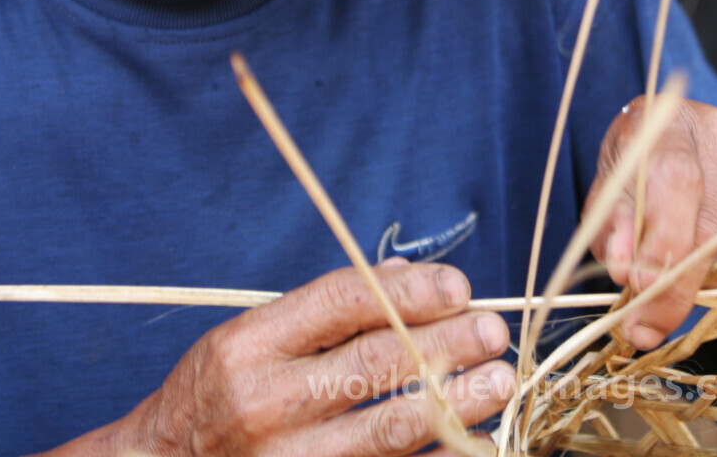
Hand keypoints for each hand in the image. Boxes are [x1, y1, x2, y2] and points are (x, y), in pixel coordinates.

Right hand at [85, 260, 514, 455]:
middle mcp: (263, 403)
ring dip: (458, 401)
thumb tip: (409, 277)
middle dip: (449, 343)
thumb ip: (323, 313)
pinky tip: (472, 442)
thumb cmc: (217, 398)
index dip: (410, 291)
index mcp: (248, 346)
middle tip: (494, 331)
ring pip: (391, 428)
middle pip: (377, 363)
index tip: (459, 287)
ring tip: (499, 381)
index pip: (342, 302)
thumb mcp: (248, 341)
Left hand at [586, 97, 716, 350]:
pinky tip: (712, 268)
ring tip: (676, 281)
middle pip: (708, 222)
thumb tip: (624, 267)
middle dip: (675, 285)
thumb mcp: (610, 200)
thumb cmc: (640, 183)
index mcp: (666, 121)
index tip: (640, 288)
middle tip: (646, 325)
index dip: (661, 241)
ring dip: (703, 283)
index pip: (674, 180)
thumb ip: (611, 231)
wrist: (695, 165)